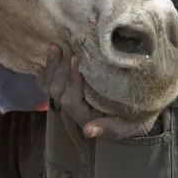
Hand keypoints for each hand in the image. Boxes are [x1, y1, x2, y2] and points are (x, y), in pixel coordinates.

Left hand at [43, 43, 157, 139]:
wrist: (140, 108)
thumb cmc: (138, 116)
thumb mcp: (132, 124)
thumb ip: (112, 128)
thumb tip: (88, 132)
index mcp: (86, 116)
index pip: (71, 100)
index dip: (72, 80)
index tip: (77, 60)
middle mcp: (74, 107)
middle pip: (57, 90)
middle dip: (59, 68)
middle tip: (64, 46)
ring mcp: (69, 97)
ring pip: (51, 84)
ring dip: (51, 65)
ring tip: (55, 46)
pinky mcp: (68, 88)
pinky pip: (49, 83)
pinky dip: (43, 74)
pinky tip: (37, 64)